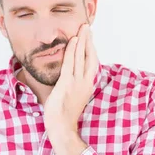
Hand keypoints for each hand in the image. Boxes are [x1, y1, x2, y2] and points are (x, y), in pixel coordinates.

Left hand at [44, 23, 98, 154]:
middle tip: (88, 27)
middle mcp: (85, 82)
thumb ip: (71, 86)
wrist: (62, 127)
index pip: (91, 63)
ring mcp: (77, 82)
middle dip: (89, 41)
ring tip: (83, 28)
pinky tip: (73, 40)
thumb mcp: (71, 98)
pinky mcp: (67, 83)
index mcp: (87, 85)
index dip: (91, 49)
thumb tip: (66, 78)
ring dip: (82, 40)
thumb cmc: (63, 116)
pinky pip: (70, 63)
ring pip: (81, 56)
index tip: (89, 39)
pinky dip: (72, 50)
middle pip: (90, 56)